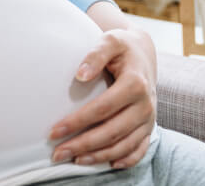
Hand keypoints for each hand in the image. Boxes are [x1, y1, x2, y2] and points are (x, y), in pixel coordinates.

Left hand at [49, 28, 157, 169]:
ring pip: (125, 144)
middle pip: (112, 131)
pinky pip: (140, 149)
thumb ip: (95, 55)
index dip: (78, 121)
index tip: (54, 130)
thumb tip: (80, 75)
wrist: (143, 52)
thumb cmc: (122, 46)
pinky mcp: (150, 126)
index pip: (102, 108)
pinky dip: (126, 160)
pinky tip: (109, 164)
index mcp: (135, 84)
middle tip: (58, 153)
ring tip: (75, 160)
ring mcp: (149, 118)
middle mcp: (145, 104)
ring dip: (100, 155)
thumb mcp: (109, 41)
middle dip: (83, 144)